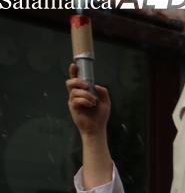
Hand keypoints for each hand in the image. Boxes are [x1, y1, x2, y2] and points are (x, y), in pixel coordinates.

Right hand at [67, 64, 112, 189]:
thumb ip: (103, 93)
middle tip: (87, 85)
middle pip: (70, 82)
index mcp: (83, 92)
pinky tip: (90, 105)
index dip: (74, 72)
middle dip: (77, 81)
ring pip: (74, 91)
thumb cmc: (100, 115)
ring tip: (93, 100)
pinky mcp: (73, 107)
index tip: (74, 65)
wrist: (97, 128)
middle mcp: (76, 95)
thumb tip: (97, 86)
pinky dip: (84, 100)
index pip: (76, 80)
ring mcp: (73, 101)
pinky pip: (75, 99)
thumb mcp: (105, 102)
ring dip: (85, 94)